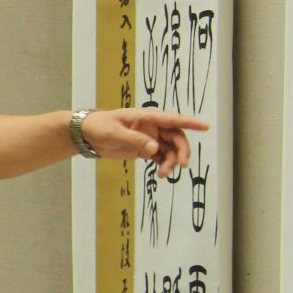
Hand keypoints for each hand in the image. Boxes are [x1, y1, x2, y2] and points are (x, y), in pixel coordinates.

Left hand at [82, 109, 209, 178]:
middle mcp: (152, 126)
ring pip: (170, 150)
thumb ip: (135, 140)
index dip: (190, 122)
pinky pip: (161, 157)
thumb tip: (155, 149)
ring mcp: (149, 138)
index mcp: (147, 117)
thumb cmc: (99, 127)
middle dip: (181, 151)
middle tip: (180, 166)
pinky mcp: (145, 149)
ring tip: (164, 175)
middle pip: (176, 137)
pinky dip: (164, 165)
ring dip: (171, 162)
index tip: (205, 127)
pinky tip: (161, 174)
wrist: (87, 134)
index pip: (172, 119)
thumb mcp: (115, 133)